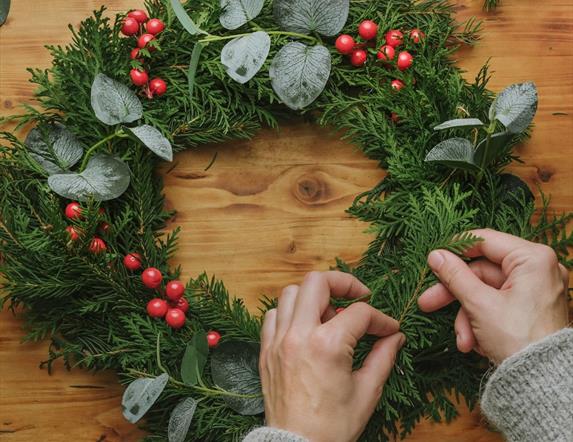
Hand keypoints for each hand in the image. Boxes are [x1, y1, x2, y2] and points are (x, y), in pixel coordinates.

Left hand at [260, 271, 404, 441]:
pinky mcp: (266, 351)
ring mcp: (278, 341)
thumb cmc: (332, 426)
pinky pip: (273, 315)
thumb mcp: (367, 391)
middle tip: (358, 297)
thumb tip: (395, 337)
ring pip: (291, 293)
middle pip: (318, 282)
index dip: (381, 319)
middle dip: (343, 283)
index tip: (389, 330)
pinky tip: (305, 327)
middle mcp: (299, 334)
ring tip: (330, 315)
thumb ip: (383, 357)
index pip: (360, 313)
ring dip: (314, 296)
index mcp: (327, 345)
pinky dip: (290, 313)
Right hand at [418, 229, 568, 362]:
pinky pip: (498, 306)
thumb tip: (436, 255)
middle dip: (456, 296)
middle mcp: (538, 270)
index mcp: (533, 259)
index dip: (456, 249)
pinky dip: (482, 322)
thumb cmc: (520, 340)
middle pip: (482, 273)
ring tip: (463, 340)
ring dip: (468, 317)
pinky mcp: (532, 309)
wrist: (543, 383)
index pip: (485, 241)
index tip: (433, 258)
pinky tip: (476, 344)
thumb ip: (455, 275)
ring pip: (486, 294)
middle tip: (428, 302)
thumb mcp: (479, 304)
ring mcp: (536, 291)